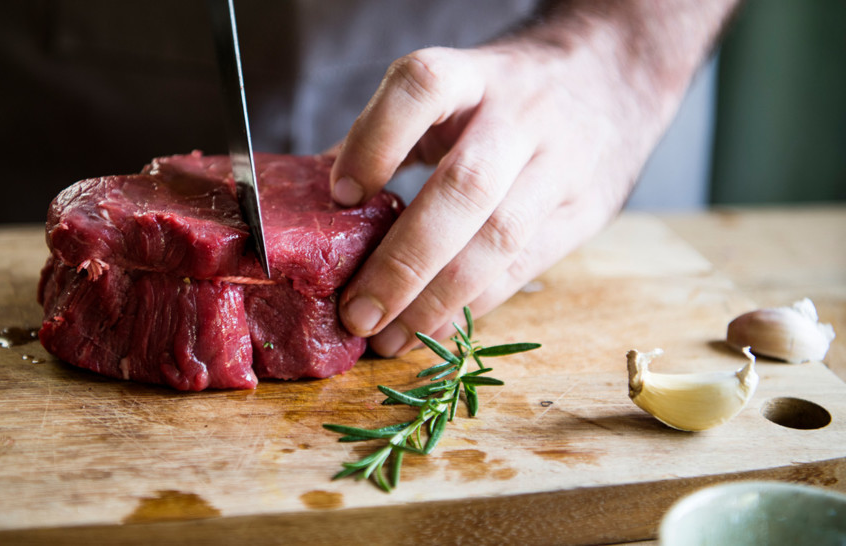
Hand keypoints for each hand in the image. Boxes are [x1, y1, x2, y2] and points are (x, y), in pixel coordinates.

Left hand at [330, 1, 737, 356]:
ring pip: (499, 240)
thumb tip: (316, 201)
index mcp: (473, 75)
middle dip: (405, 260)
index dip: (376, 140)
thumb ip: (388, 136)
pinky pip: (523, 270)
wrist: (614, 79)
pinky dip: (472, 308)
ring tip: (388, 339)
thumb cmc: (505, 96)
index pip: (423, 88)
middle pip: (463, 187)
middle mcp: (520, 116)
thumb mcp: (452, 91)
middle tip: (357, 312)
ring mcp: (560, 166)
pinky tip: (432, 333)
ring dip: (437, 301)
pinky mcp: (584, 212)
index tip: (341, 195)